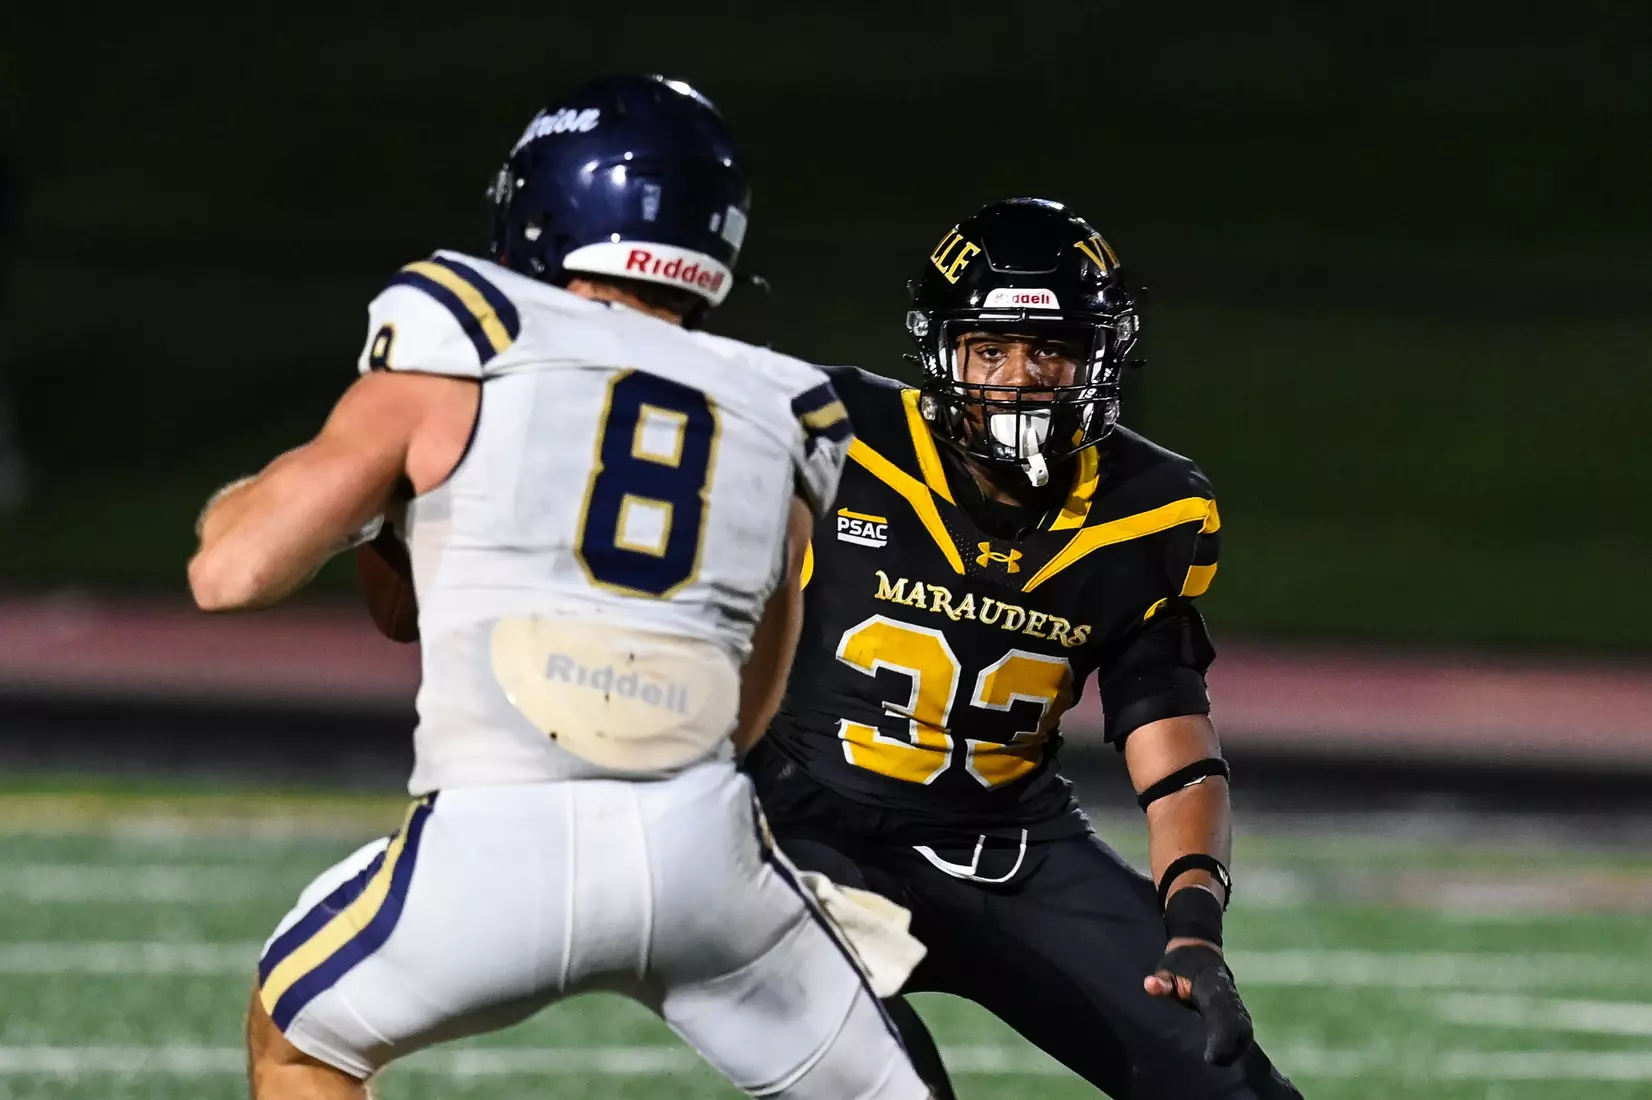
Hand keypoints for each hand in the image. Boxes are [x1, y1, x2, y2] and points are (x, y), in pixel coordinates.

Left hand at [1144, 937, 1253, 1066]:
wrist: (1198, 949)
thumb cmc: (1178, 964)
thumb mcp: (1166, 969)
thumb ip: (1161, 981)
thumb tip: (1150, 985)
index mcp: (1212, 986)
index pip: (1220, 1012)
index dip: (1220, 1037)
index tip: (1210, 1058)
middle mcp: (1228, 995)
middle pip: (1238, 1024)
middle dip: (1231, 1048)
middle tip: (1216, 1065)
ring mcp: (1236, 1001)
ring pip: (1245, 1028)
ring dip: (1238, 1048)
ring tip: (1223, 1064)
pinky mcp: (1238, 1008)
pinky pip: (1244, 1028)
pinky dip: (1240, 1044)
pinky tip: (1231, 1058)